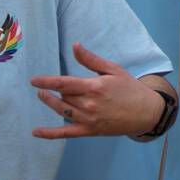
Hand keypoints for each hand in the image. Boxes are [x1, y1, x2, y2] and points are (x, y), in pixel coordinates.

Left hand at [30, 42, 164, 138]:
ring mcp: (89, 119)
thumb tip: (75, 45)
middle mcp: (89, 104)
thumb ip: (91, 59)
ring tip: (42, 96)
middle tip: (50, 86)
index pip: (64, 83)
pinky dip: (50, 134)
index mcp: (94, 87)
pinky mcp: (90, 131)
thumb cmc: (130, 88)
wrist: (146, 112)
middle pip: (63, 96)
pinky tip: (36, 132)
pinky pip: (66, 133)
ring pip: (62, 111)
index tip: (34, 80)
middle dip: (56, 90)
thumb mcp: (113, 69)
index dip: (47, 81)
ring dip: (50, 103)